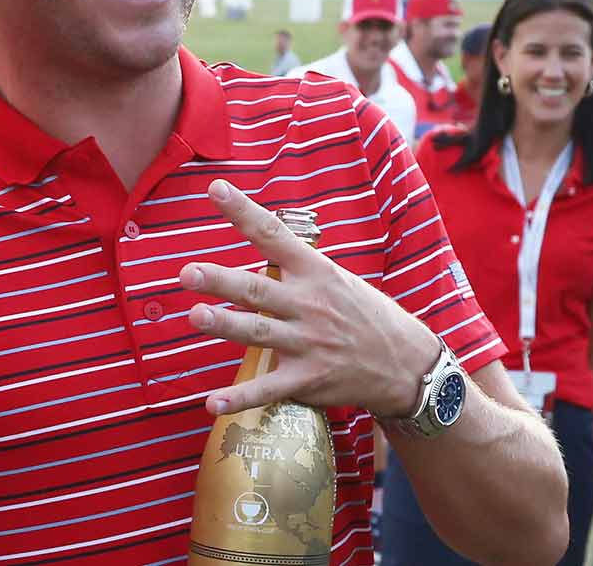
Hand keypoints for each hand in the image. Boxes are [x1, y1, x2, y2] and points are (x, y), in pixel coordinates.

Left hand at [179, 180, 441, 417]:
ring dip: (225, 326)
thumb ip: (294, 265)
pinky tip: (211, 404)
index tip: (214, 189)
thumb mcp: (334, 278)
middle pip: (257, 289)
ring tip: (195, 316)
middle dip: (220, 281)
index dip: (243, 211)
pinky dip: (239, 398)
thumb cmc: (361, 314)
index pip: (273, 234)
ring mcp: (308, 342)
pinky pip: (268, 389)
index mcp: (314, 271)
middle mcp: (309, 303)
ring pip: (259, 332)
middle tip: (187, 272)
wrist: (405, 362)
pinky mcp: (309, 378)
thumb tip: (257, 238)